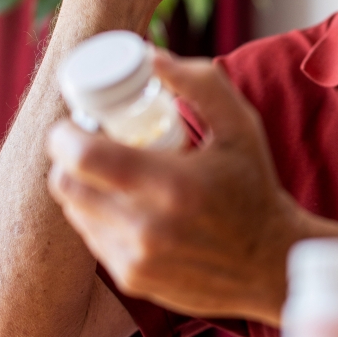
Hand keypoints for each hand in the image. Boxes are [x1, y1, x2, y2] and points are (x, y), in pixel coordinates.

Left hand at [45, 50, 303, 323]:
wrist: (272, 261)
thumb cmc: (255, 187)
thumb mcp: (241, 126)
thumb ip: (200, 83)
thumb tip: (150, 57)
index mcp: (170, 185)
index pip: (80, 156)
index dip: (65, 134)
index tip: (79, 122)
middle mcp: (146, 228)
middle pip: (66, 185)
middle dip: (69, 157)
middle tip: (94, 142)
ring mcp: (135, 259)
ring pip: (75, 211)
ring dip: (84, 186)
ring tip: (115, 172)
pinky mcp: (133, 279)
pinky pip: (93, 238)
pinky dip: (101, 216)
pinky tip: (130, 204)